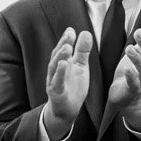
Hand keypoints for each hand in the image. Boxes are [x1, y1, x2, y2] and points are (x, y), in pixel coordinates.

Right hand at [41, 26, 92, 140]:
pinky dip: (59, 74)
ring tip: (67, 48)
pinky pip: (57, 82)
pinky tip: (64, 65)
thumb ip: (82, 51)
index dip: (66, 40)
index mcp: (61, 64)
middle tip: (69, 35)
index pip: (62, 50)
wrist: (66, 109)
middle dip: (62, 45)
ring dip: (60, 57)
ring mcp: (54, 82)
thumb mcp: (80, 67)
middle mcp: (55, 71)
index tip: (71, 30)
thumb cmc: (72, 86)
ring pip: (54, 68)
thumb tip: (85, 32)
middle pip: (56, 56)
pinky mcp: (56, 93)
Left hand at [110, 36, 140, 130]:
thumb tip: (139, 31)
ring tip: (129, 49)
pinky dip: (132, 77)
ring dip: (137, 59)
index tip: (139, 30)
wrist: (125, 98)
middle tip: (138, 32)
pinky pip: (134, 85)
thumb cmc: (132, 75)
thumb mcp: (138, 58)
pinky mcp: (134, 92)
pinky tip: (128, 69)